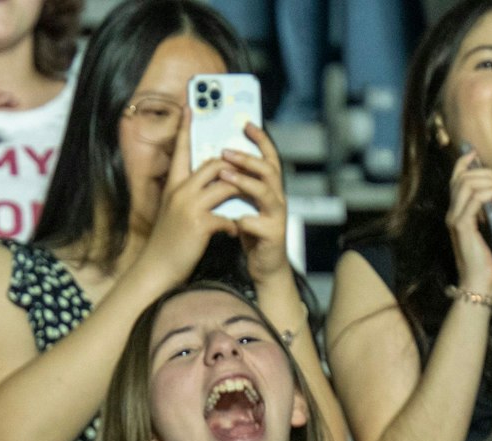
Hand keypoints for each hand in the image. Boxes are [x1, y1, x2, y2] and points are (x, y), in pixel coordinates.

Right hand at [136, 107, 239, 289]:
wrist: (155, 271)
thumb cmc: (167, 245)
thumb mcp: (173, 214)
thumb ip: (187, 197)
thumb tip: (206, 185)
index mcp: (173, 187)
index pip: (180, 151)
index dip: (185, 129)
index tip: (190, 107)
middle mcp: (179, 192)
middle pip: (212, 164)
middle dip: (233, 166)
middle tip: (247, 167)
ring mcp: (189, 207)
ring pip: (225, 185)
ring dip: (241, 192)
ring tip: (250, 199)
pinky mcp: (200, 224)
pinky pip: (227, 214)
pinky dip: (234, 222)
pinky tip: (234, 231)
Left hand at [223, 121, 292, 285]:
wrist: (264, 266)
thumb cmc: (251, 231)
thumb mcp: (242, 204)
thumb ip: (235, 186)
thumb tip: (215, 162)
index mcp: (268, 187)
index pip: (268, 157)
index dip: (260, 139)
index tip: (247, 123)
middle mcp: (276, 197)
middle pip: (268, 169)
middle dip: (247, 158)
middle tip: (225, 152)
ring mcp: (277, 215)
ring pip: (266, 192)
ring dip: (245, 182)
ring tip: (224, 175)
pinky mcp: (272, 234)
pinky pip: (259, 223)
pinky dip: (245, 221)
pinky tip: (233, 220)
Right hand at [446, 149, 491, 296]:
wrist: (480, 284)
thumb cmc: (488, 265)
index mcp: (458, 214)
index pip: (455, 181)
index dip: (464, 163)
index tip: (477, 155)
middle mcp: (453, 214)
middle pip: (462, 178)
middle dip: (485, 172)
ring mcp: (456, 220)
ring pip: (466, 184)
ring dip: (488, 181)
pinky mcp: (462, 226)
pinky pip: (474, 198)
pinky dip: (489, 193)